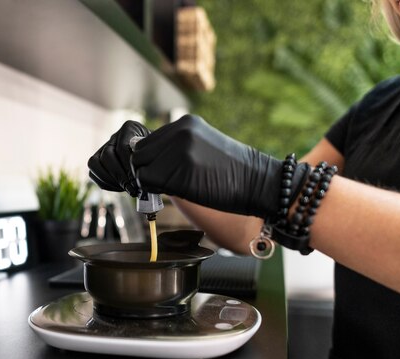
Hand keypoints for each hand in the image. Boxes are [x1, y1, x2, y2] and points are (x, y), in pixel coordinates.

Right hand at [88, 120, 149, 196]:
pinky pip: (93, 173)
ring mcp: (103, 148)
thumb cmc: (156, 154)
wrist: (152, 156)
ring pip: (95, 163)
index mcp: (129, 128)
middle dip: (119, 175)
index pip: (122, 147)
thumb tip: (141, 174)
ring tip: (126, 189)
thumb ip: (150, 157)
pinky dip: (106, 183)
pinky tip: (121, 188)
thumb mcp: (158, 151)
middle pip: (107, 155)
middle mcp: (114, 136)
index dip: (128, 166)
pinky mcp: (98, 161)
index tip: (138, 179)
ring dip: (110, 180)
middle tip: (132, 188)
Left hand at [89, 115, 307, 217]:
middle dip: (145, 170)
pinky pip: (150, 183)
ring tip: (169, 189)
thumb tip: (146, 163)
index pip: (148, 141)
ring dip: (149, 182)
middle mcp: (179, 132)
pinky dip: (155, 191)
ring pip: (142, 169)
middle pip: (141, 153)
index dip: (149, 160)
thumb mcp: (202, 147)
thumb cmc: (233, 172)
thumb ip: (175, 149)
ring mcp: (178, 151)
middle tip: (157, 185)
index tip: (156, 174)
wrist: (259, 182)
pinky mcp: (179, 173)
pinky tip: (174, 193)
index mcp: (185, 123)